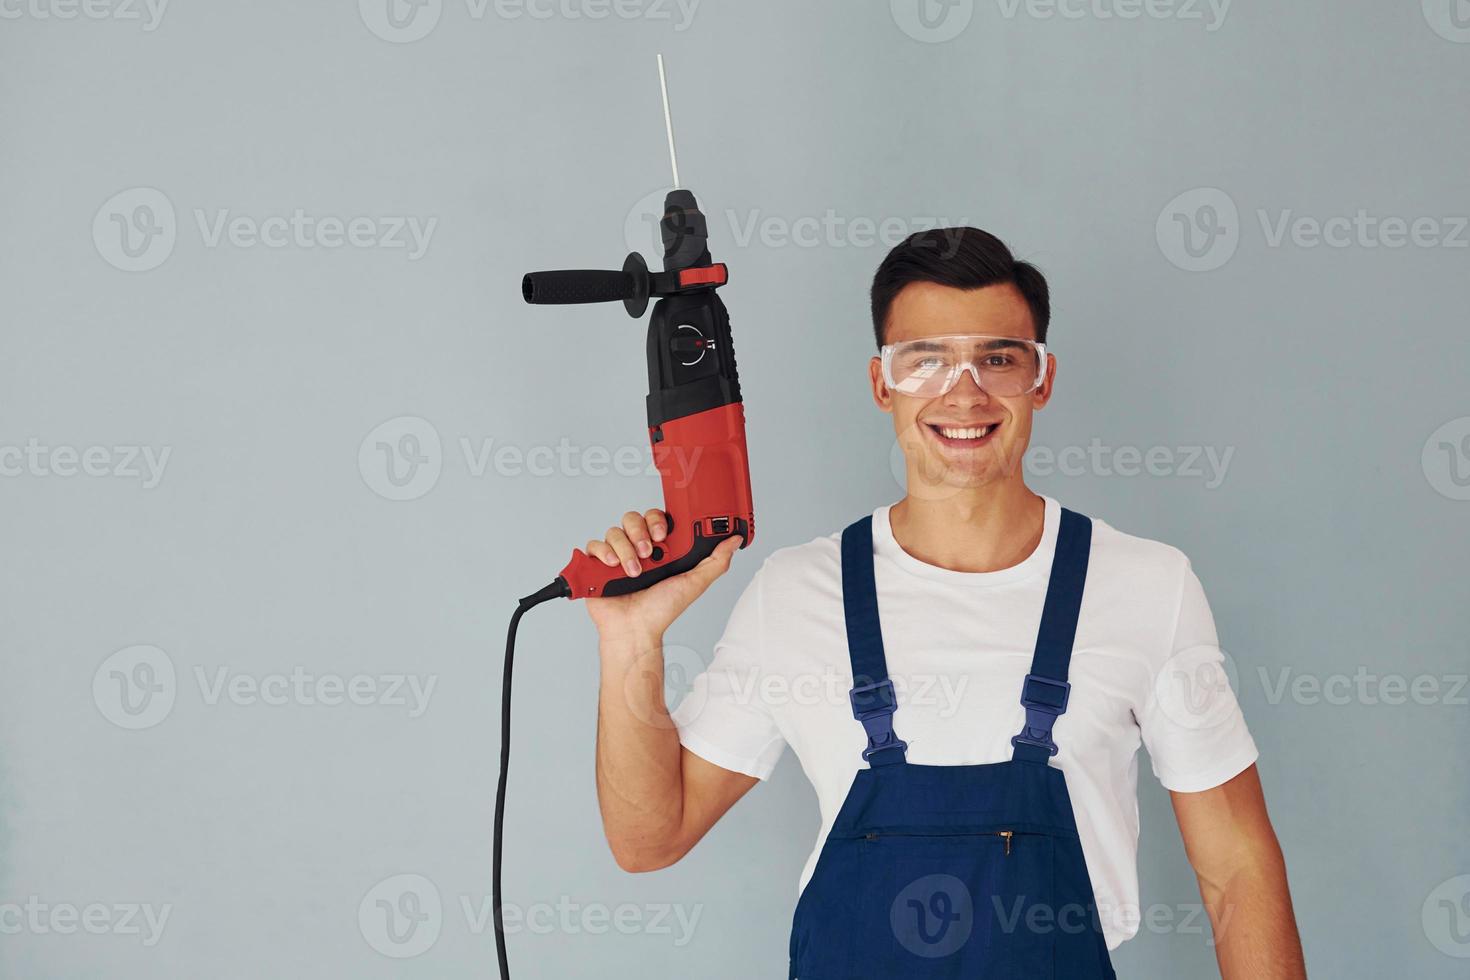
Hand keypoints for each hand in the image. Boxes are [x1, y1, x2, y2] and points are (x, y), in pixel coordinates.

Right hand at [583, 508, 741, 641]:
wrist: (635, 630)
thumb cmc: (662, 610)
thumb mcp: (694, 583)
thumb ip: (716, 561)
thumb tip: (734, 540)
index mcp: (659, 549)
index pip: (655, 517)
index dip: (658, 520)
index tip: (663, 535)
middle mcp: (637, 548)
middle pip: (633, 518)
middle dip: (640, 533)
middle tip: (649, 553)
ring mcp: (617, 556)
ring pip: (614, 531)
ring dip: (625, 550)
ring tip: (635, 572)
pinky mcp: (597, 565)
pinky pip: (594, 546)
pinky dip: (603, 554)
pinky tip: (613, 567)